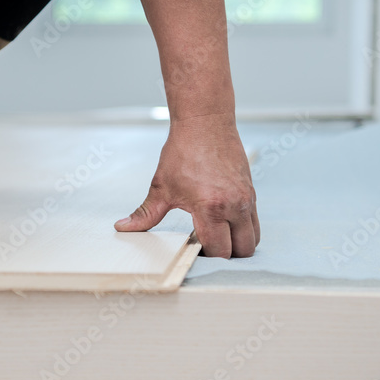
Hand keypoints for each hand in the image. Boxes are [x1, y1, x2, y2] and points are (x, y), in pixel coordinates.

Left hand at [115, 114, 258, 257]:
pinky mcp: (252, 192)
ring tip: (217, 235)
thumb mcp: (161, 187)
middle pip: (241, 250)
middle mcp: (235, 205)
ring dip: (238, 244)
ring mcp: (247, 199)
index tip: (193, 249)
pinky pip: (255, 222)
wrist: (205, 122)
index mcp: (211, 207)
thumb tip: (124, 227)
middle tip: (206, 246)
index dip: (206, 256)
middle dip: (225, 254)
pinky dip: (243, 229)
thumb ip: (145, 214)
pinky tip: (225, 222)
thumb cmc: (184, 151)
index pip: (218, 250)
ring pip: (253, 239)